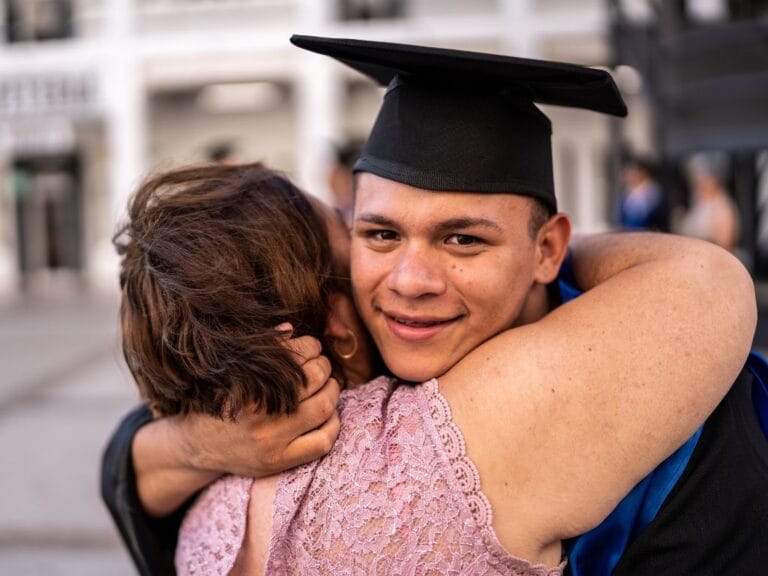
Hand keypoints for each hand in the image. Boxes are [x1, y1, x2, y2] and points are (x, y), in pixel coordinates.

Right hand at [175, 333, 340, 476]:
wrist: (195, 446)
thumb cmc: (219, 400)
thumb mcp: (231, 371)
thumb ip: (259, 350)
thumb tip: (289, 328)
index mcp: (247, 384)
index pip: (294, 356)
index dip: (310, 346)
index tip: (312, 346)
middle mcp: (259, 413)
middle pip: (313, 379)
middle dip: (323, 366)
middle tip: (322, 365)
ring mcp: (270, 441)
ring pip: (323, 407)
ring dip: (332, 391)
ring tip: (328, 385)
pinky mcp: (279, 461)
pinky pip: (322, 441)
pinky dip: (333, 423)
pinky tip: (327, 414)